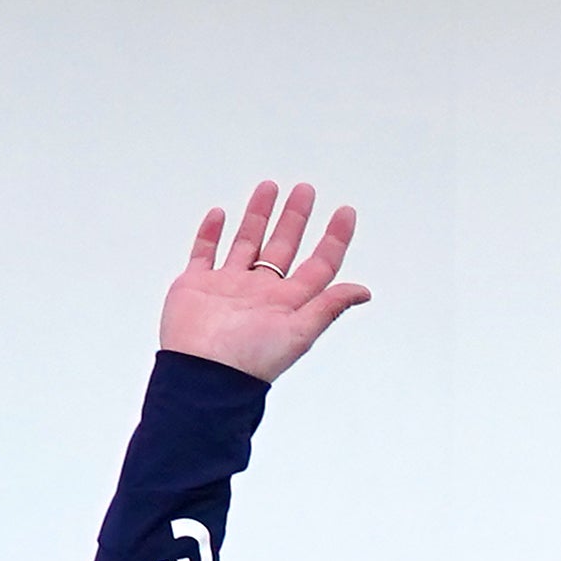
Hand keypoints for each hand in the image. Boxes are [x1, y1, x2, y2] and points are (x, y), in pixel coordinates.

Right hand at [163, 181, 368, 379]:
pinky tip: (221, 214)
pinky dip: (210, 233)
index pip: (318, 264)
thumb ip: (328, 307)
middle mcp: (260, 291)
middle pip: (283, 246)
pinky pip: (204, 253)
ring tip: (269, 188)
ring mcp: (228, 286)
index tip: (345, 211)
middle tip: (305, 190)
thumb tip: (364, 290)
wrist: (202, 372)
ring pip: (246, 242)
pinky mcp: (196, 285)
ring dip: (258, 216)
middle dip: (295, 218)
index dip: (334, 238)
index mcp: (288, 302)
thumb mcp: (299, 332)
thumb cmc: (252, 359)